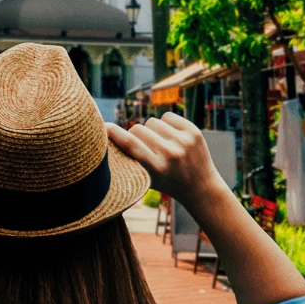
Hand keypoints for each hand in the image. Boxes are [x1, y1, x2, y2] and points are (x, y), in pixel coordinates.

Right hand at [107, 112, 223, 210]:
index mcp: (156, 168)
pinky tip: (172, 138)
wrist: (201, 188)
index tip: (103, 126)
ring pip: (152, 121)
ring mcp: (184, 141)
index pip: (129, 144)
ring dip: (152, 130)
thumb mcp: (146, 178)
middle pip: (138, 128)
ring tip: (161, 145)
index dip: (113, 133)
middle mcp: (170, 154)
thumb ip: (129, 160)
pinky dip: (165, 124)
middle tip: (144, 147)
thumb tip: (107, 135)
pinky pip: (167, 116)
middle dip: (136, 135)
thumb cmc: (167, 183)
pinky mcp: (193, 131)